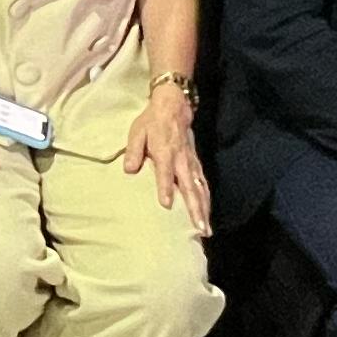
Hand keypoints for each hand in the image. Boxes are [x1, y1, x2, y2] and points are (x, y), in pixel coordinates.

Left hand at [124, 88, 209, 228]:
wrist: (172, 107)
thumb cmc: (151, 122)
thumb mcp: (137, 132)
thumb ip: (133, 151)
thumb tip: (129, 170)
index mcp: (164, 152)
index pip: (165, 174)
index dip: (165, 189)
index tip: (166, 205)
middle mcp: (181, 160)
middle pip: (189, 187)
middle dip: (195, 208)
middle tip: (198, 227)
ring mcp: (191, 163)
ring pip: (199, 189)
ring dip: (204, 208)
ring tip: (206, 228)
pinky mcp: (196, 164)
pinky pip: (203, 183)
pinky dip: (206, 199)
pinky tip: (208, 213)